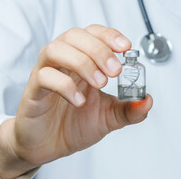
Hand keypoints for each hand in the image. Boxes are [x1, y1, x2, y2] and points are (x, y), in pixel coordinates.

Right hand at [0, 25, 152, 177]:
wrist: (48, 147)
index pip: (93, 33)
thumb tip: (147, 101)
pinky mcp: (33, 91)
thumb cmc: (74, 125)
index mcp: (81, 61)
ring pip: (55, 49)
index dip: (109, 35)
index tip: (126, 48)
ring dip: (82, 62)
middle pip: (75, 35)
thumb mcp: (108, 117)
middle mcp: (62, 63)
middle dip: (99, 49)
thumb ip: (128, 109)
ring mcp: (46, 74)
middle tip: (115, 71)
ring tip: (99, 83)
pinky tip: (79, 101)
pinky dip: (65, 85)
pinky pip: (44, 77)